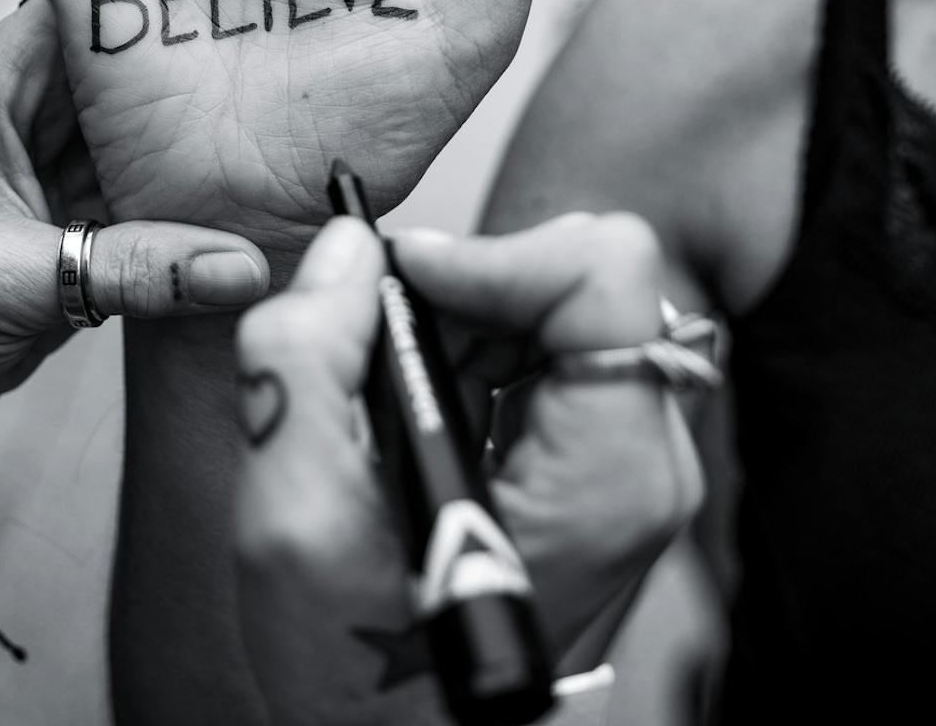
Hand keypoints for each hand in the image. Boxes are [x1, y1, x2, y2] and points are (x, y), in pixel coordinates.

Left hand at [0, 0, 269, 498]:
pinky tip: (268, 198)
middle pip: (141, 66)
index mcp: (0, 80)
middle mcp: (39, 110)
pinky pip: (163, 200)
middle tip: (303, 63)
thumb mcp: (11, 279)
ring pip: (157, 136)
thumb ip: (132, 268)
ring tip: (301, 131)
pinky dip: (202, 207)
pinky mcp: (91, 224)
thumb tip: (243, 265)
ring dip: (211, 145)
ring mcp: (67, 167)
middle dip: (209, 70)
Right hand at [231, 214, 702, 723]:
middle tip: (370, 339)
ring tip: (378, 389)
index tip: (403, 282)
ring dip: (458, 321)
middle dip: (463, 288)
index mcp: (609, 476)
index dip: (492, 252)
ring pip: (559, 309)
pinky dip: (468, 355)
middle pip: (580, 280)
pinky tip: (406, 416)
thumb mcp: (293, 524)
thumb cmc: (361, 683)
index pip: (605, 270)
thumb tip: (347, 253)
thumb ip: (305, 361)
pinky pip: (545, 358)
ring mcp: (624, 469)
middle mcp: (642, 463)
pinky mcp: (595, 473)